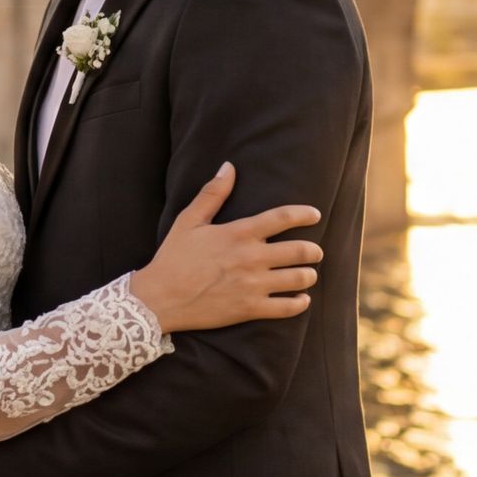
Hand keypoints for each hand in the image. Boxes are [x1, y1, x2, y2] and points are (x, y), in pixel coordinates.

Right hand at [126, 162, 322, 332]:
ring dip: (309, 275)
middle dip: (314, 250)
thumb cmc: (173, 257)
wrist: (160, 298)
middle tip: (316, 251)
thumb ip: (212, 193)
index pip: (283, 218)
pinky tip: (301, 299)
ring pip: (299, 279)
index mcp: (239, 233)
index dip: (305, 214)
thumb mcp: (189, 220)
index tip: (316, 215)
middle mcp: (251, 258)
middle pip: (300, 250)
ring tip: (308, 274)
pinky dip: (300, 303)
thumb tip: (229, 166)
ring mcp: (253, 285)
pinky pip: (287, 308)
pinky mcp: (250, 309)